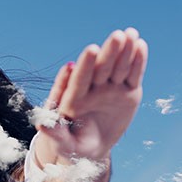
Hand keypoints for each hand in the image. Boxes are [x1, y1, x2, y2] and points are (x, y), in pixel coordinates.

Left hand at [37, 28, 147, 164]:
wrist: (90, 147)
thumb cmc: (71, 145)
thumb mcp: (63, 143)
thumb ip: (55, 133)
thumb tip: (40, 125)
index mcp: (73, 99)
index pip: (78, 81)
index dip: (84, 67)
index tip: (89, 51)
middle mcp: (91, 90)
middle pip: (99, 69)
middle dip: (107, 53)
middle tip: (116, 36)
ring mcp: (109, 88)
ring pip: (117, 67)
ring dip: (123, 50)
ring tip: (130, 33)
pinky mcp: (126, 90)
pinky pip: (132, 74)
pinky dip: (137, 61)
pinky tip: (140, 44)